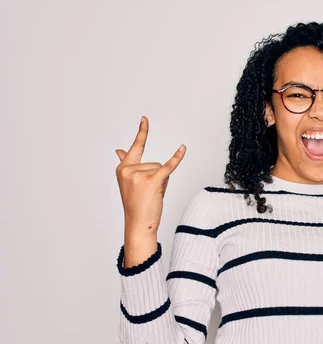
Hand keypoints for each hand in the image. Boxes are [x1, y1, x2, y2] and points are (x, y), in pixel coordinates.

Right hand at [115, 116, 185, 235]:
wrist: (139, 224)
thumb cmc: (137, 205)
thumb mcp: (131, 183)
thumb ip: (129, 164)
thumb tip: (119, 149)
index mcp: (122, 169)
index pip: (136, 147)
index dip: (142, 132)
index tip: (145, 119)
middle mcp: (128, 170)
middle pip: (154, 163)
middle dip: (157, 177)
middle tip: (149, 193)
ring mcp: (139, 174)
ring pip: (161, 169)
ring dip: (162, 182)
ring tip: (152, 195)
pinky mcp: (151, 180)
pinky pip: (168, 166)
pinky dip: (176, 158)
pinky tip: (183, 148)